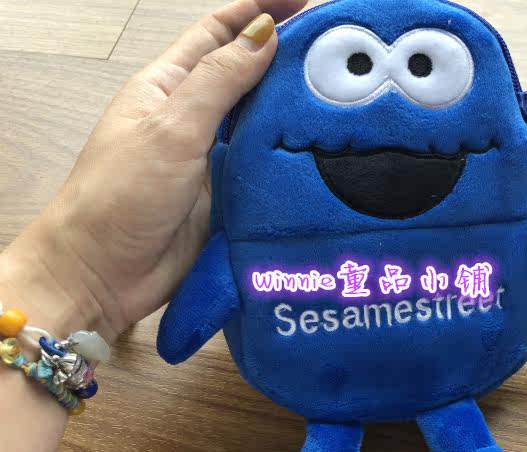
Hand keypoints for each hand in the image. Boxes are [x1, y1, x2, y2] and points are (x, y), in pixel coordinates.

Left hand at [0, 0, 307, 341]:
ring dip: (295, 108)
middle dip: (288, 58)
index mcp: (169, 86)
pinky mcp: (230, 195)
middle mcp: (194, 117)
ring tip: (345, 96)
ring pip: (262, 122)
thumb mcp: (171, 127)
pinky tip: (325, 149)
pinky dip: (293, 155)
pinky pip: (266, 166)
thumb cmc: (121, 194)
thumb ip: (220, 82)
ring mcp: (213, 157)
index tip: (306, 2)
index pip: (219, 34)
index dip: (259, 11)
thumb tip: (265, 34)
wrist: (104, 273)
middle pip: (247, 76)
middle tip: (341, 53)